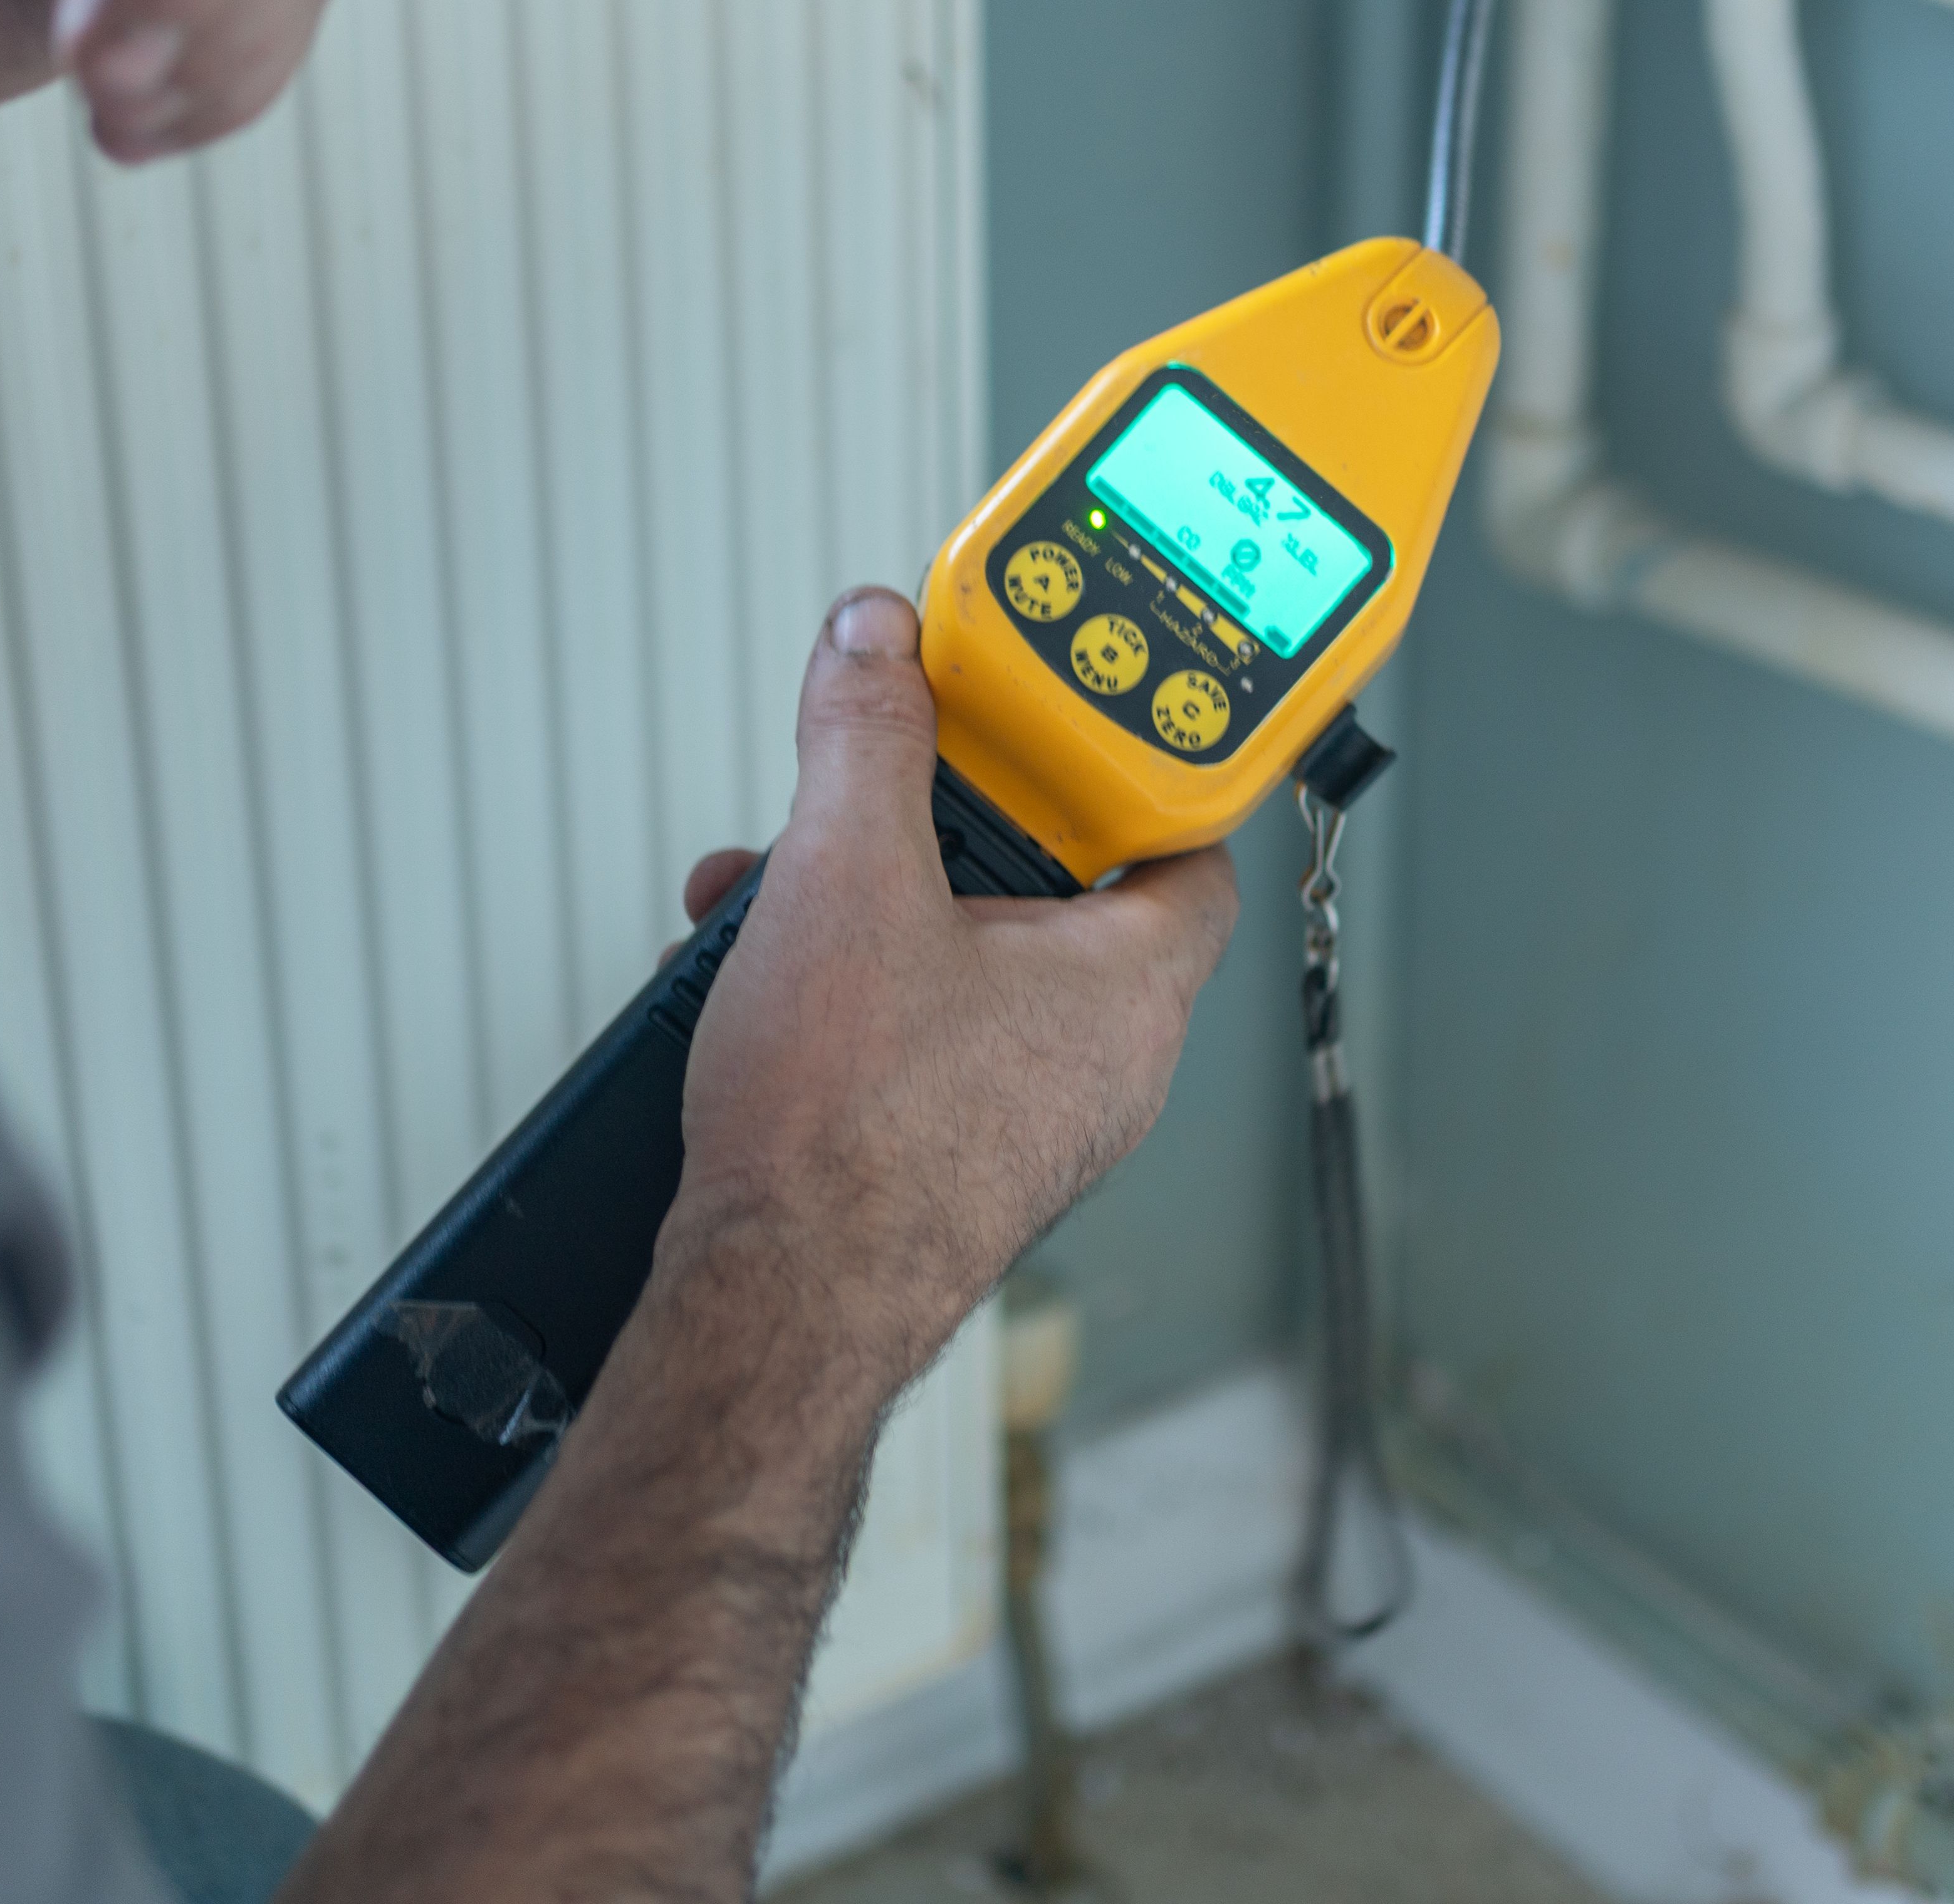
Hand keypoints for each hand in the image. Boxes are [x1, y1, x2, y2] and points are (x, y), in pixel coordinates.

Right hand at [664, 589, 1234, 1378]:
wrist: (771, 1312)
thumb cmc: (842, 1138)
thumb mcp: (845, 876)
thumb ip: (868, 735)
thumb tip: (876, 641)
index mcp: (1134, 985)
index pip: (1185, 836)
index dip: (1124, 765)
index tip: (1051, 721)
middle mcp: (1107, 1061)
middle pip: (1052, 891)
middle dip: (936, 834)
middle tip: (868, 801)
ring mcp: (1037, 1121)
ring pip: (973, 967)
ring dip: (869, 912)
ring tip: (778, 898)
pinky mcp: (960, 1163)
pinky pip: (930, 1039)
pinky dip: (854, 994)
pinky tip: (767, 986)